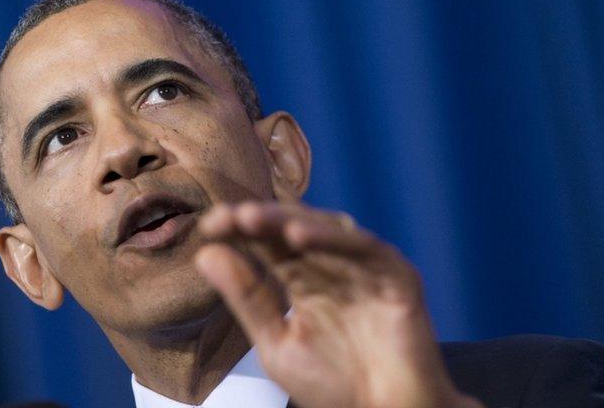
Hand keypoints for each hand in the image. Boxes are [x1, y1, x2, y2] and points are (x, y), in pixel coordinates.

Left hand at [195, 202, 482, 407]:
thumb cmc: (335, 387)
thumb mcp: (276, 342)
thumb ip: (247, 298)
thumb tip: (206, 254)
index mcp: (304, 281)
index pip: (268, 244)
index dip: (240, 231)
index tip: (208, 227)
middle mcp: (334, 268)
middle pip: (293, 230)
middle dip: (259, 221)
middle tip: (226, 217)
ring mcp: (365, 268)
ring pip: (325, 231)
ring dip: (287, 222)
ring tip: (251, 218)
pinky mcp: (396, 275)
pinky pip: (363, 248)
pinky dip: (331, 239)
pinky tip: (298, 236)